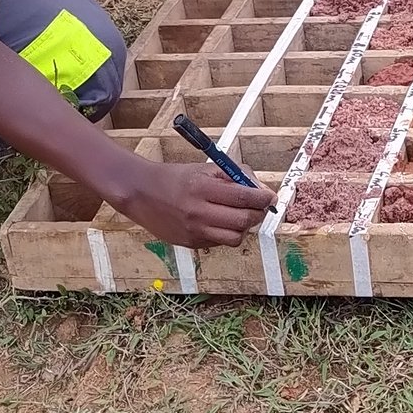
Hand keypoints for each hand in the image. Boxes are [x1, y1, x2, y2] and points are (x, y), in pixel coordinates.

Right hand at [114, 159, 275, 247]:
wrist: (141, 193)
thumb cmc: (176, 177)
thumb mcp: (205, 169)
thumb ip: (234, 176)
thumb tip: (260, 189)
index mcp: (203, 188)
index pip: (243, 198)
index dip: (263, 198)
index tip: (270, 197)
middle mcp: (198, 212)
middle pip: (243, 220)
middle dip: (257, 214)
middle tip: (259, 207)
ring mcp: (194, 231)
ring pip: (235, 238)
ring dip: (243, 227)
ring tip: (238, 216)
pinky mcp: (191, 244)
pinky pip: (220, 242)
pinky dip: (225, 233)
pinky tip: (218, 221)